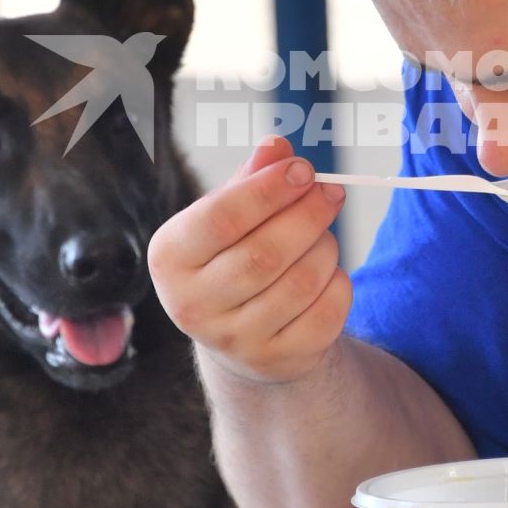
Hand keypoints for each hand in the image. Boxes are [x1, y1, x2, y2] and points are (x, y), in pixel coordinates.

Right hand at [149, 136, 351, 383]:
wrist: (240, 333)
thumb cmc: (233, 255)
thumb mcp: (229, 214)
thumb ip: (251, 178)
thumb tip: (276, 146)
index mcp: (169, 258)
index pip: (219, 218)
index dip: (268, 190)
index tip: (303, 169)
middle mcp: (191, 306)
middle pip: (264, 253)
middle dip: (307, 215)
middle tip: (331, 191)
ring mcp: (233, 341)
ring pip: (300, 283)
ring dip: (325, 247)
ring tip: (323, 234)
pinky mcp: (275, 361)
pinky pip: (325, 314)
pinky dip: (338, 283)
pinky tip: (327, 272)